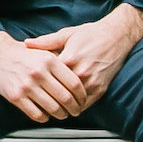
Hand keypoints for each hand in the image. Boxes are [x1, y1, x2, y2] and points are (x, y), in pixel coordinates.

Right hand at [0, 30, 90, 123]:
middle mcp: (38, 72)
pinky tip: (46, 114)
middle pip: (66, 98)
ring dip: (61, 115)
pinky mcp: (16, 96)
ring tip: (62, 114)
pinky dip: (45, 118)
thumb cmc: (23, 54)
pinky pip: (36, 114)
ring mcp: (26, 85)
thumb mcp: (45, 50)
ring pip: (53, 109)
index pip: (74, 83)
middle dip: (74, 108)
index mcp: (49, 60)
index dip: (82, 95)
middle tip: (76, 111)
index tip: (82, 100)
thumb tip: (80, 78)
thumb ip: (61, 62)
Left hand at [18, 4, 142, 112]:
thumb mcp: (66, 34)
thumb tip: (26, 43)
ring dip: (62, 105)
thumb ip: (45, 42)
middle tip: (39, 100)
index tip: (33, 84)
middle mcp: (80, 72)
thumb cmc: (90, 34)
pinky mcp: (101, 89)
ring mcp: (92, 82)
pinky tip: (68, 107)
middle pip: (59, 92)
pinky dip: (76, 107)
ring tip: (52, 106)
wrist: (116, 37)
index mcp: (69, 59)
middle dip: (49, 96)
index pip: (48, 77)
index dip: (39, 82)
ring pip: (72, 102)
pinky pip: (85, 104)